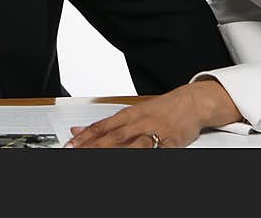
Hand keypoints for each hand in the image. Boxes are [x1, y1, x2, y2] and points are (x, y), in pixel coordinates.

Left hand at [65, 79, 241, 147]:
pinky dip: (147, 154)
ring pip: (132, 145)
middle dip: (94, 147)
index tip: (70, 146)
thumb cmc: (160, 110)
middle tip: (77, 152)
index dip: (85, 138)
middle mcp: (139, 123)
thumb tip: (77, 131)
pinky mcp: (170, 142)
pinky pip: (157, 151)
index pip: (101, 127)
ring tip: (99, 157)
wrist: (190, 103)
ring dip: (115, 152)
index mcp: (128, 115)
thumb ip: (105, 125)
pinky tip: (138, 158)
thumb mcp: (131, 114)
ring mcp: (155, 132)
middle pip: (113, 137)